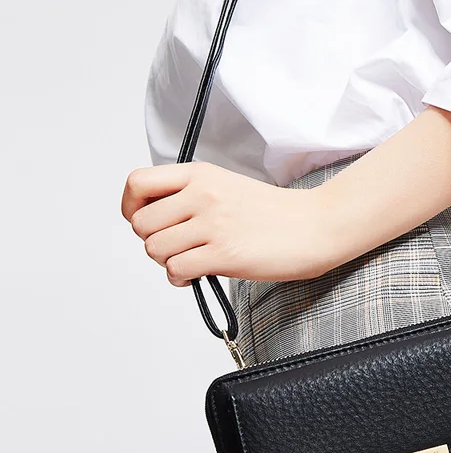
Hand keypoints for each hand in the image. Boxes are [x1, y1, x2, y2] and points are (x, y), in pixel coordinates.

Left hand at [121, 162, 334, 286]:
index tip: (147, 221)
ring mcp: (213, 224)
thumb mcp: (227, 186)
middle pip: (141, 224)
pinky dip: (181, 278)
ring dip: (168, 261)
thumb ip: (191, 195)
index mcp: (201, 175)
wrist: (316, 226)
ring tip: (191, 260)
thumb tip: (153, 220)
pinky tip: (199, 274)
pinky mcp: (224, 254)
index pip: (138, 183)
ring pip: (155, 249)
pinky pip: (175, 270)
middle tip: (178, 246)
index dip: (131, 207)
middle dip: (153, 241)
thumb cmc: (276, 213)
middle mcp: (202, 195)